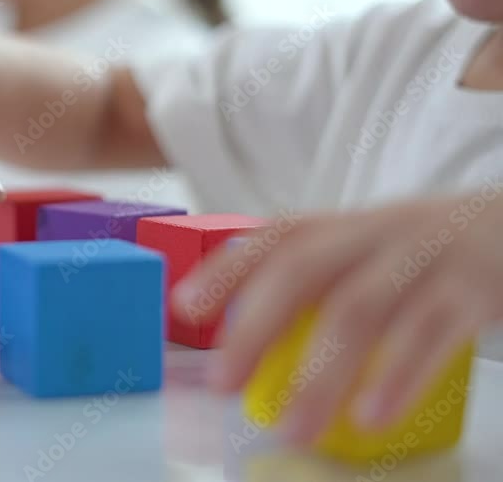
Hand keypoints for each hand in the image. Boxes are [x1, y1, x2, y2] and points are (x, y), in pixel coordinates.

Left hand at [174, 188, 502, 441]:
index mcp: (339, 229)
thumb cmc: (420, 253)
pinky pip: (430, 334)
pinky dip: (398, 377)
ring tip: (293, 425)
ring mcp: (421, 259)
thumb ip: (311, 285)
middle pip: (302, 271)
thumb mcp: (362, 252)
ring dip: (320, 373)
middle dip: (255, 327)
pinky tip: (371, 415)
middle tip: (222, 381)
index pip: (272, 238)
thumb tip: (242, 343)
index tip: (184, 308)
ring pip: (360, 310)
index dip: (225, 270)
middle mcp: (372, 235)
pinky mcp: (471, 290)